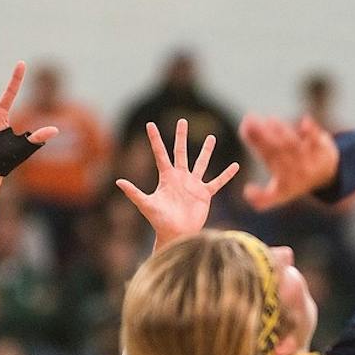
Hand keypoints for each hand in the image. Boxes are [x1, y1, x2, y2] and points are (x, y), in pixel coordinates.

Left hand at [116, 118, 238, 246]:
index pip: (160, 153)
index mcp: (166, 177)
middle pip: (181, 152)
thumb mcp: (146, 204)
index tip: (150, 124)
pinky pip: (217, 182)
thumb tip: (118, 181)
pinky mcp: (204, 194)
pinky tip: (236, 166)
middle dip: (181, 136)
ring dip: (207, 151)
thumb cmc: (159, 221)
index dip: (155, 139)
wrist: (176, 234)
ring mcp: (193, 184)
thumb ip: (134, 192)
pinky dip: (226, 175)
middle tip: (182, 121)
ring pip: (201, 163)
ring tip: (213, 137)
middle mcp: (180, 177)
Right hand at [240, 114, 339, 210]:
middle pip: (275, 154)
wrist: (326, 174)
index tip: (247, 190)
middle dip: (261, 138)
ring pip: (293, 146)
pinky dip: (311, 131)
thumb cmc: (291, 176)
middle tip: (248, 121)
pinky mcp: (322, 150)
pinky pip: (316, 141)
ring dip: (280, 132)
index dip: (259, 196)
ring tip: (269, 120)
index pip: (268, 194)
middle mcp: (295, 177)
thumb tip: (245, 156)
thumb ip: (258, 167)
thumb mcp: (275, 188)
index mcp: (282, 189)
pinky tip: (305, 121)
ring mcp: (310, 164)